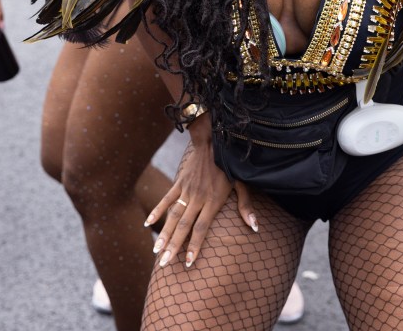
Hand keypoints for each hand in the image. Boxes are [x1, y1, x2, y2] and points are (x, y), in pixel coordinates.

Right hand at [144, 115, 257, 268]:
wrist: (214, 140)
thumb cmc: (230, 165)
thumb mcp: (242, 183)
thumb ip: (246, 206)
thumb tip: (255, 227)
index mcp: (213, 201)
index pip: (201, 228)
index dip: (194, 246)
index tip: (188, 263)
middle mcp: (198, 198)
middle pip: (184, 226)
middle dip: (174, 246)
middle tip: (164, 264)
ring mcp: (186, 190)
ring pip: (173, 215)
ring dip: (164, 234)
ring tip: (156, 251)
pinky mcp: (179, 182)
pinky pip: (166, 199)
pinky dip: (157, 211)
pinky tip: (147, 224)